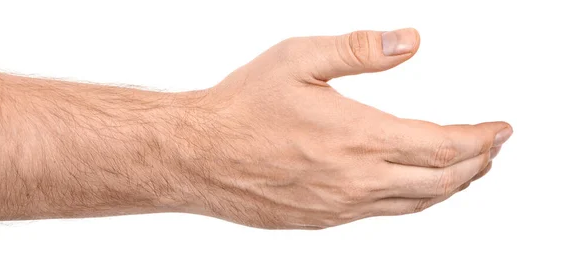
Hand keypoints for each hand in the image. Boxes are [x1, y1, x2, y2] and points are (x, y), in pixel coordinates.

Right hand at [183, 28, 512, 228]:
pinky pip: (382, 215)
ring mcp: (341, 207)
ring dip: (449, 186)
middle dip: (475, 164)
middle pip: (441, 182)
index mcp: (358, 138)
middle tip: (490, 149)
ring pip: (416, 204)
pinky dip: (412, 200)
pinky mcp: (323, 220)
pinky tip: (411, 187)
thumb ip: (360, 50)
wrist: (198, 155)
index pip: (443, 145)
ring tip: (464, 170)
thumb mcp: (299, 59)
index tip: (500, 129)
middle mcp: (356, 180)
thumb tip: (410, 42)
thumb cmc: (243, 107)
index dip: (481, 138)